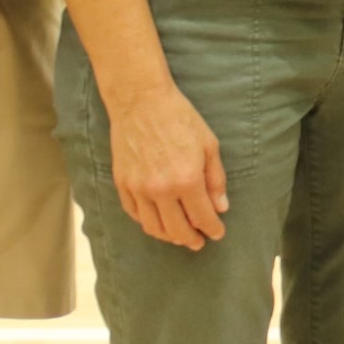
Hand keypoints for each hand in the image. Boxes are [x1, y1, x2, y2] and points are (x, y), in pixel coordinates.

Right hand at [105, 79, 227, 249]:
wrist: (141, 102)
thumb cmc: (180, 118)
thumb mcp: (209, 145)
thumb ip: (215, 179)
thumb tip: (221, 207)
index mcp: (186, 180)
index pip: (202, 217)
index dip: (212, 229)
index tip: (217, 233)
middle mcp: (160, 190)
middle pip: (176, 229)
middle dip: (191, 239)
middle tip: (199, 242)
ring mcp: (138, 189)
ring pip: (153, 227)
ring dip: (168, 236)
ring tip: (179, 235)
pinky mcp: (122, 184)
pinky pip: (134, 214)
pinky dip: (147, 223)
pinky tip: (157, 221)